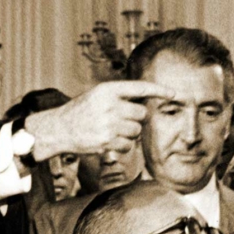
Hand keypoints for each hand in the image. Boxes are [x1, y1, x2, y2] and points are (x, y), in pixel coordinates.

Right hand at [25, 81, 174, 160]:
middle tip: (121, 120)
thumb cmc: (82, 111)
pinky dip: (122, 146)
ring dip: (129, 133)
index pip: (140, 88)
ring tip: (111, 130)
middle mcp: (110, 105)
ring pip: (136, 131)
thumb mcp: (98, 95)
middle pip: (142, 114)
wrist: (59, 128)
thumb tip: (147, 101)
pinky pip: (128, 145)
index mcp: (108, 89)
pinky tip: (108, 141)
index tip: (174, 94)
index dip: (159, 90)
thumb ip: (120, 96)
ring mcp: (109, 123)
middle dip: (136, 119)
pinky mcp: (107, 141)